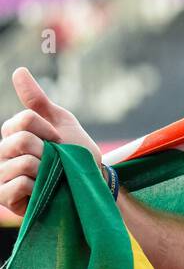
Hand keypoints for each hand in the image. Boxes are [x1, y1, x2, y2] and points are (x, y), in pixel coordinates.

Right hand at [0, 67, 102, 215]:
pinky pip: (17, 185)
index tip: (60, 141)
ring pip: (22, 163)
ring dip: (46, 170)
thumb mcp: (61, 122)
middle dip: (48, 151)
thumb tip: (18, 70)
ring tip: (50, 177)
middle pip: (21, 140)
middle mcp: (1, 154)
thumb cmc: (75, 153)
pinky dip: (38, 187)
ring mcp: (0, 176)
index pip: (23, 120)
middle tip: (55, 161)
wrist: (90, 184)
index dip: (49, 130)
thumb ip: (37, 100)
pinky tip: (42, 191)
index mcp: (12, 135)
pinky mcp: (4, 198)